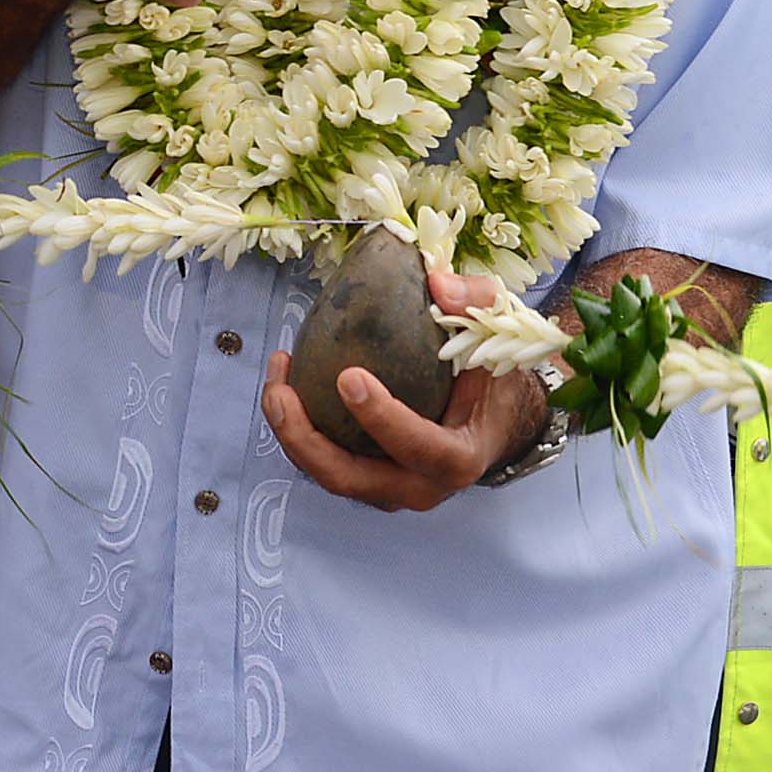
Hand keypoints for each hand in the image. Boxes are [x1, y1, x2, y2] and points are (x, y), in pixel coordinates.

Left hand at [262, 270, 548, 511]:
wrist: (494, 421)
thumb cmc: (493, 378)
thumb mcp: (494, 338)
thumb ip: (474, 305)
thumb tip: (435, 282)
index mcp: (459, 458)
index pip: (418, 447)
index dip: (382, 418)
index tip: (347, 376)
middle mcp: (420, 486)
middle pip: (351, 479)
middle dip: (305, 439)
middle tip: (280, 390)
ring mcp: (388, 488)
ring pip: (326, 474)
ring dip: (290, 430)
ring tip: (276, 374)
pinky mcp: (365, 477)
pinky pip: (322, 459)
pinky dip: (297, 426)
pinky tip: (285, 378)